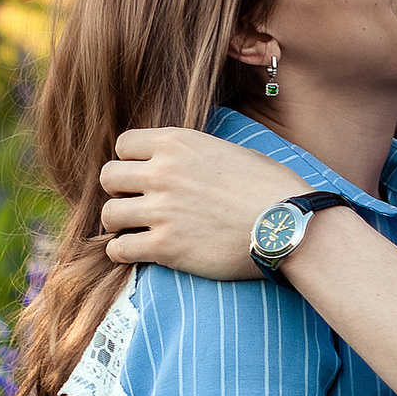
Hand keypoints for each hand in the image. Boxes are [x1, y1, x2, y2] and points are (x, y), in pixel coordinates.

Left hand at [100, 129, 287, 275]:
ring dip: (118, 224)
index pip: (123, 144)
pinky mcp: (165, 247)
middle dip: (118, 191)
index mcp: (178, 143)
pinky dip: (123, 253)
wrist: (288, 225)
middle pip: (108, 176)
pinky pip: (119, 249)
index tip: (140, 176)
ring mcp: (161, 210)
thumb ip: (194, 153)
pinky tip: (137, 252)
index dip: (129, 161)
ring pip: (109, 214)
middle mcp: (163, 172)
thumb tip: (180, 161)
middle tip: (134, 203)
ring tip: (133, 230)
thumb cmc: (270, 188)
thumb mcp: (230, 150)